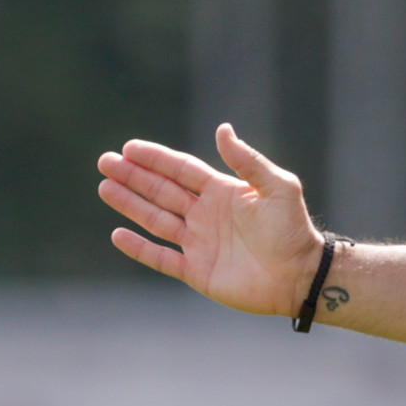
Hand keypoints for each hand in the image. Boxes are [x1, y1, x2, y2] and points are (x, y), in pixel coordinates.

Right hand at [98, 124, 325, 316]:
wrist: (300, 276)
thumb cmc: (294, 230)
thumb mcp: (278, 188)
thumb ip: (248, 161)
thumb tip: (222, 129)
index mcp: (224, 192)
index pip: (182, 170)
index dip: (156, 159)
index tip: (129, 148)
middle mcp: (207, 215)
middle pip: (162, 191)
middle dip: (134, 176)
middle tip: (105, 161)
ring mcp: (199, 243)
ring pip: (156, 220)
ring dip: (130, 204)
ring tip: (104, 187)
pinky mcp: (197, 271)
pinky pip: (161, 258)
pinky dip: (139, 248)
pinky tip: (117, 234)